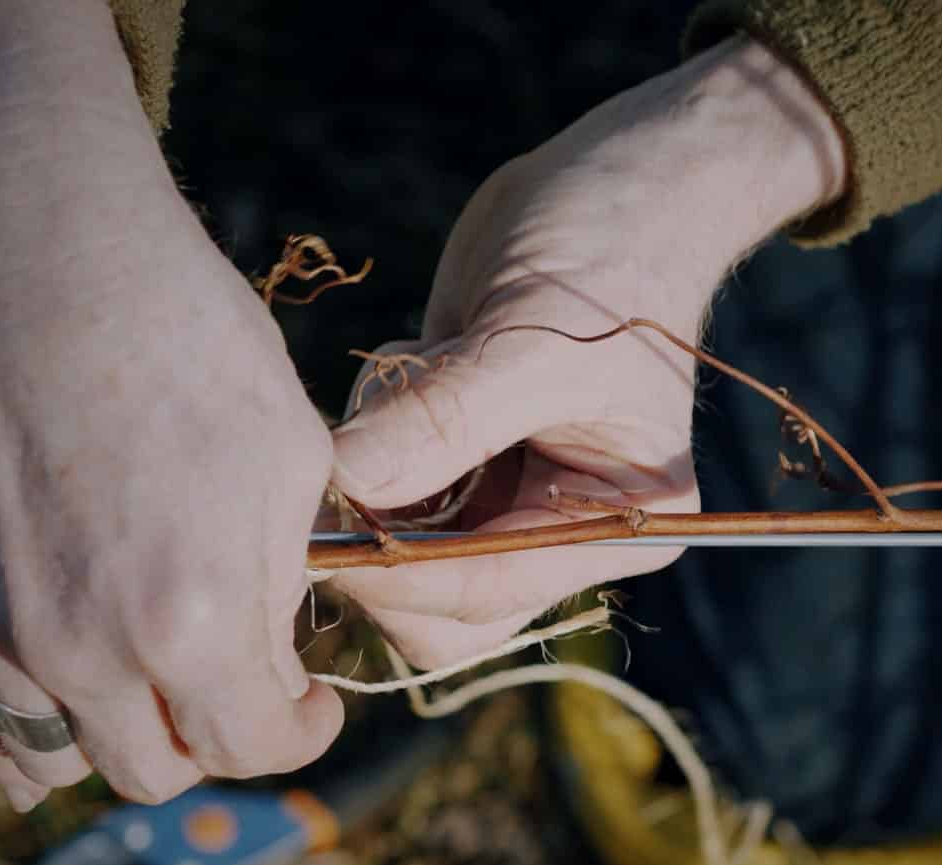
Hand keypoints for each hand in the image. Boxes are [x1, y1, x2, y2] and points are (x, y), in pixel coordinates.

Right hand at [0, 0, 340, 809]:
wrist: (47, 263)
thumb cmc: (190, 342)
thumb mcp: (289, 462)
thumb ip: (283, 586)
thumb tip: (275, 648)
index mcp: (197, 622)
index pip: (256, 747)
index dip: (304, 731)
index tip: (316, 699)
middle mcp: (92, 650)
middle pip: (161, 771)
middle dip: (220, 738)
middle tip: (251, 682)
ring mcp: (12, 631)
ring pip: (67, 761)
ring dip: (127, 740)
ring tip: (166, 680)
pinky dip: (39, 725)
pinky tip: (83, 685)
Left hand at [328, 36, 844, 667]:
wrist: (615, 181)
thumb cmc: (608, 253)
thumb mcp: (530, 340)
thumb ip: (445, 420)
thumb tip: (349, 485)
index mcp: (621, 523)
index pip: (488, 589)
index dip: (398, 570)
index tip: (320, 520)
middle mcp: (566, 530)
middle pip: (439, 605)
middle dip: (381, 536)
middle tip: (339, 452)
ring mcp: (509, 498)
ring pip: (401, 549)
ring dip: (376, 472)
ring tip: (418, 365)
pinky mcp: (461, 460)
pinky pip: (386, 486)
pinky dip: (374, 429)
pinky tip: (419, 353)